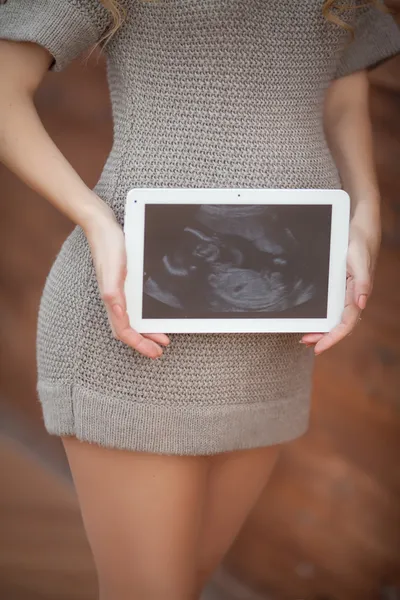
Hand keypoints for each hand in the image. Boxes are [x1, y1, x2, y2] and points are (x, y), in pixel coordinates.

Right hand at [84, 211, 169, 358]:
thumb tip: (117, 311)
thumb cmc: (109, 247)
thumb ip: (113, 292)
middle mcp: (116, 299)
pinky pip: (133, 308)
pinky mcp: (124, 284)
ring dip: (146, 331)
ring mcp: (119, 293)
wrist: (104, 227)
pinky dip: (143, 317)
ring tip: (160, 337)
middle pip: (129, 330)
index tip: (156, 350)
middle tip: (161, 349)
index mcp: (113, 300)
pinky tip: (152, 314)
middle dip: (144, 342)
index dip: (140, 343)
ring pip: (131, 321)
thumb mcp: (113, 268)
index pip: (124, 331)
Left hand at [301, 220, 379, 354]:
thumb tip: (361, 303)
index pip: (347, 323)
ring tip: (305, 337)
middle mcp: (352, 297)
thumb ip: (362, 282)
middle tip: (305, 341)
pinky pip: (331, 308)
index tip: (318, 347)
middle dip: (323, 337)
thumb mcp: (360, 261)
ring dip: (321, 329)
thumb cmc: (360, 244)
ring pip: (334, 319)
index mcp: (357, 294)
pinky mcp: (340, 287)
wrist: (360, 228)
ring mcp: (346, 293)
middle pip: (339, 325)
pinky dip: (322, 317)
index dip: (333, 337)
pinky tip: (311, 319)